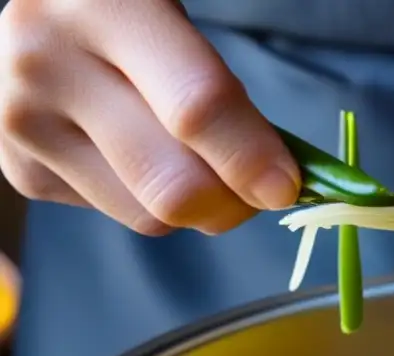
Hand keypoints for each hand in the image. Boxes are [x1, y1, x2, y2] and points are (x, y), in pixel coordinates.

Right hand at [0, 0, 299, 235]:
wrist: (41, 23)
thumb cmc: (128, 16)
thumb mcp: (178, 22)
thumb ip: (222, 91)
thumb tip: (279, 180)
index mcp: (106, 7)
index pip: (196, 107)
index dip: (250, 157)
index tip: (286, 185)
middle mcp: (48, 63)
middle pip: (173, 184)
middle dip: (234, 202)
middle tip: (259, 191)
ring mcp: (24, 123)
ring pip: (149, 215)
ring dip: (196, 208)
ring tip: (195, 162)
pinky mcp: (21, 170)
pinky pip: (120, 215)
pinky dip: (149, 200)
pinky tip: (139, 156)